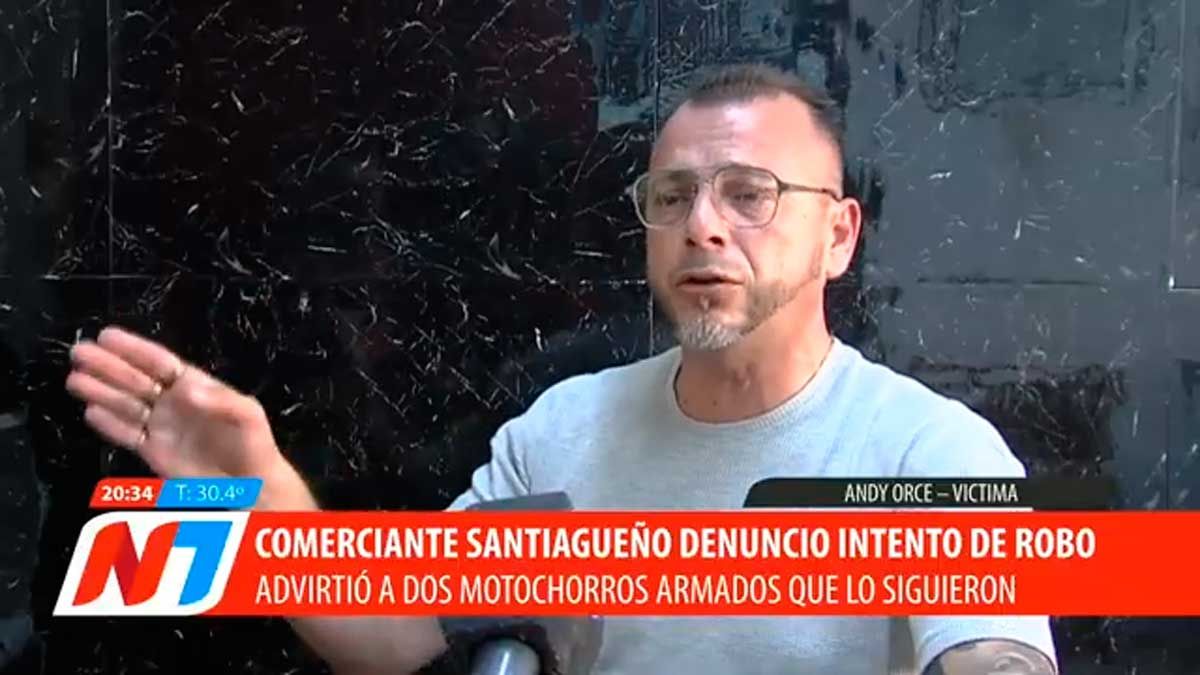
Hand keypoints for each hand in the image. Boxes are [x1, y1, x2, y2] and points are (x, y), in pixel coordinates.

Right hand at [65, 326, 285, 481]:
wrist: (252, 486)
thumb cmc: (253, 444)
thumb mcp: (248, 415)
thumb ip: (220, 400)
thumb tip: (185, 388)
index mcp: (196, 386)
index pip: (159, 363)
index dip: (134, 349)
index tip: (107, 336)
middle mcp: (174, 402)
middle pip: (136, 380)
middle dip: (108, 366)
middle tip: (79, 352)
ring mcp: (163, 426)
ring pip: (126, 404)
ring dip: (101, 391)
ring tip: (74, 379)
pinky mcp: (155, 451)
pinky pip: (128, 435)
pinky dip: (110, 425)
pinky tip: (90, 412)